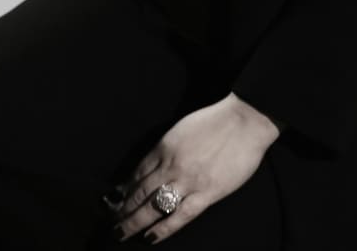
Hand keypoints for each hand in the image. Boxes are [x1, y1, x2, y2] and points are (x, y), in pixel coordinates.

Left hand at [105, 93, 280, 243]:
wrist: (244, 121)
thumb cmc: (215, 121)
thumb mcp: (180, 130)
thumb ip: (165, 149)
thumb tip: (151, 167)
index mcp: (163, 147)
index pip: (137, 173)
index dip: (124, 189)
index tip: (114, 200)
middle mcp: (170, 165)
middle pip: (139, 192)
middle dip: (122, 209)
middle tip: (111, 222)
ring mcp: (188, 181)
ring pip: (153, 206)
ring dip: (134, 221)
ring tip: (122, 232)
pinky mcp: (207, 193)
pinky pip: (181, 215)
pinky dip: (164, 228)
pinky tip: (151, 236)